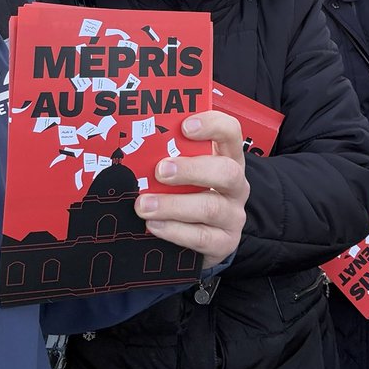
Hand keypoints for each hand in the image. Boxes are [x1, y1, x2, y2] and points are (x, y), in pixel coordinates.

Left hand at [135, 111, 248, 268]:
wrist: (204, 235)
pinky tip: (154, 225)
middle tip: (160, 170)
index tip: (185, 126)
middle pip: (226, 172)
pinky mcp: (224, 242)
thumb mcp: (185, 170)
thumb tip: (132, 144)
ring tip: (144, 204)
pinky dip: (174, 231)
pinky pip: (201, 237)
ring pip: (211, 207)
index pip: (230, 132)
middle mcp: (235, 185)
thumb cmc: (189, 192)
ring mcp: (233, 215)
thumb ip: (169, 155)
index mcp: (228, 157)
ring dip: (174, 205)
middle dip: (191, 170)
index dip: (212, 125)